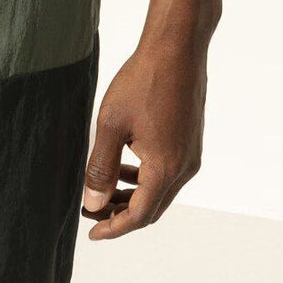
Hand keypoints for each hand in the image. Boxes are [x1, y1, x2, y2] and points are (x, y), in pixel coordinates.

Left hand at [81, 34, 207, 239]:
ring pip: (161, 192)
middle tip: (91, 214)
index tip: (92, 233)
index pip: (139, 215)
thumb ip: (100, 169)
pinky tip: (123, 168)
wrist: (177, 48)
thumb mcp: (109, 126)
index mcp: (165, 167)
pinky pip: (168, 174)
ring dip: (133, 197)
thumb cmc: (142, 81)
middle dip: (121, 216)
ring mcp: (191, 154)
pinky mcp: (191, 142)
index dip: (114, 228)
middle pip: (152, 208)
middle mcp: (184, 167)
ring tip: (102, 192)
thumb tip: (93, 204)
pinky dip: (145, 180)